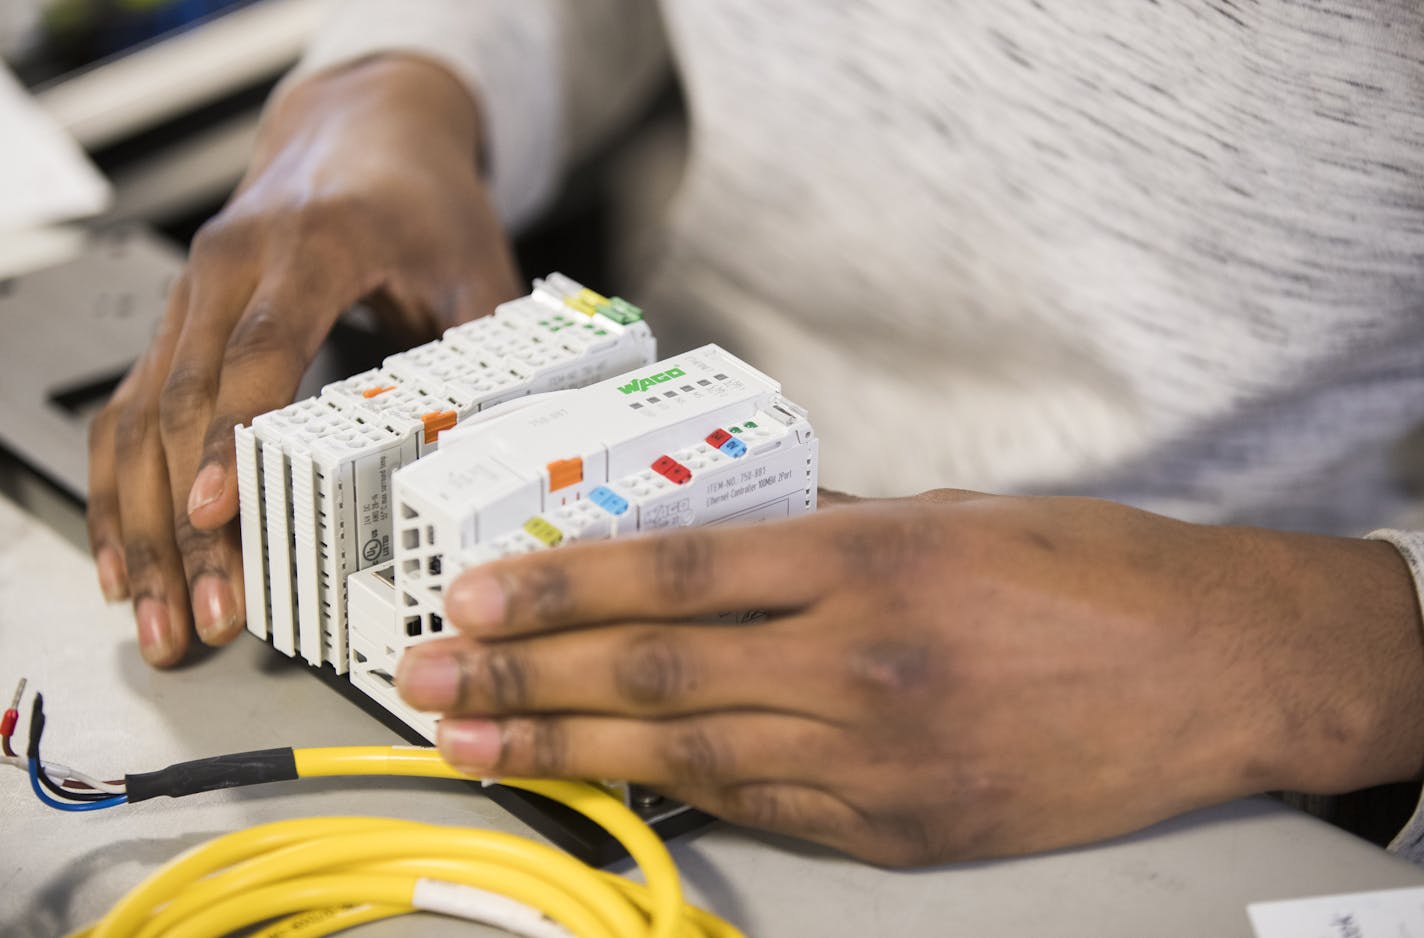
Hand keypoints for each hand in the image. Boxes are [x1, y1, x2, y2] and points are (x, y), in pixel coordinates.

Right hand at [87, 56, 521, 665]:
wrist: (363, 128)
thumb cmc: (422, 197)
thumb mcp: (477, 263)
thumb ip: (489, 351)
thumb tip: (514, 452)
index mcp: (313, 244)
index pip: (261, 348)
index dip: (235, 436)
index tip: (218, 512)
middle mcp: (231, 266)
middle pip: (185, 402)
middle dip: (186, 520)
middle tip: (205, 611)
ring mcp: (193, 295)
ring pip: (138, 418)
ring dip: (140, 524)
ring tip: (158, 614)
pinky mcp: (178, 324)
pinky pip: (126, 411)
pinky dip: (120, 489)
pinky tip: (126, 557)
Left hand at [396, 491, 1423, 865]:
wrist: (1215, 667)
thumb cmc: (1090, 571)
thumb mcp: (946, 517)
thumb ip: (822, 533)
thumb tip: (718, 538)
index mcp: (867, 561)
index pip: (674, 571)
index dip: (559, 588)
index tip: (474, 597)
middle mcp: (858, 662)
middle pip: (655, 670)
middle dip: (524, 678)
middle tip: (429, 685)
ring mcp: (878, 758)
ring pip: (687, 753)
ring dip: (568, 748)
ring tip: (475, 745)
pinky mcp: (902, 828)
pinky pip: (763, 808)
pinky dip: (675, 794)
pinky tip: (603, 786)